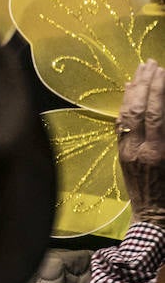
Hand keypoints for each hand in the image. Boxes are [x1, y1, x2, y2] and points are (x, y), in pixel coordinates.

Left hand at [117, 61, 164, 226]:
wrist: (155, 219)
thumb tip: (162, 110)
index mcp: (158, 152)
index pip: (156, 113)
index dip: (158, 89)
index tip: (162, 71)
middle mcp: (139, 149)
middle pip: (139, 108)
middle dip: (145, 82)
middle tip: (151, 63)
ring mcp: (127, 150)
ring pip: (126, 112)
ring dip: (134, 88)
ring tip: (140, 70)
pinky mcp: (121, 153)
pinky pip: (120, 123)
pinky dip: (125, 104)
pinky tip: (129, 91)